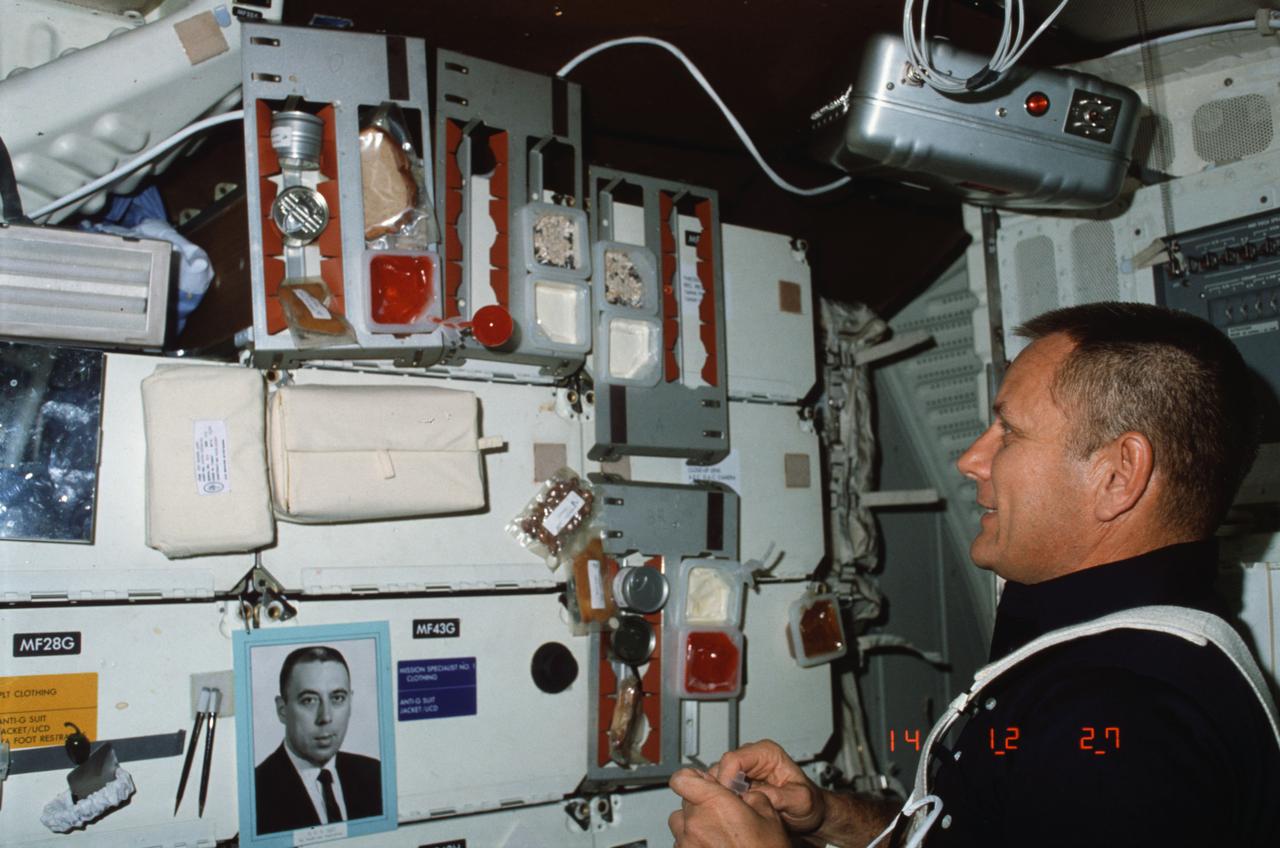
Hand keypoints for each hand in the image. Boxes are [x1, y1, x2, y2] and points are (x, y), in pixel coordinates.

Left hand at [668, 767, 790, 847]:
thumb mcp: (770, 818)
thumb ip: (753, 797)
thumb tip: (746, 795)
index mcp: (714, 803)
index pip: (682, 779)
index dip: (690, 777)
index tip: (700, 781)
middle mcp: (695, 822)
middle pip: (685, 801)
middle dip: (701, 804)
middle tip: (721, 814)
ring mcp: (687, 844)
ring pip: (680, 824)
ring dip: (693, 824)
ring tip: (715, 833)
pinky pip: (682, 844)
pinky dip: (693, 844)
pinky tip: (714, 847)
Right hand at [712, 739, 825, 833]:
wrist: (811, 812)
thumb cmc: (809, 803)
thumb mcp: (801, 800)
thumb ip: (780, 796)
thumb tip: (755, 796)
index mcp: (767, 753)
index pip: (733, 759)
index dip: (727, 779)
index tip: (731, 799)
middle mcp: (753, 757)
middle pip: (721, 767)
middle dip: (723, 789)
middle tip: (733, 808)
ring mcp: (744, 769)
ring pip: (717, 777)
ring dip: (722, 794)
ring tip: (737, 809)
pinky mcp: (738, 782)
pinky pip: (720, 788)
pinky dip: (723, 799)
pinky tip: (736, 809)